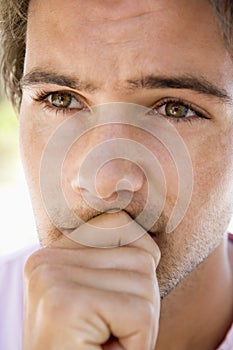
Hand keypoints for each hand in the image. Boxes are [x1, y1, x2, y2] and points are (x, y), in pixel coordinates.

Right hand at [23, 211, 160, 349]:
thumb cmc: (89, 345)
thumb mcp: (101, 296)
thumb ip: (116, 263)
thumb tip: (152, 247)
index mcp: (53, 255)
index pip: (121, 228)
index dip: (137, 269)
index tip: (114, 303)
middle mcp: (47, 260)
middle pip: (140, 259)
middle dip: (142, 302)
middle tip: (112, 330)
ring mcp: (53, 278)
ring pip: (145, 283)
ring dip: (142, 322)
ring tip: (108, 340)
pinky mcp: (66, 304)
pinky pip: (140, 313)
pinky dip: (139, 340)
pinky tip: (106, 349)